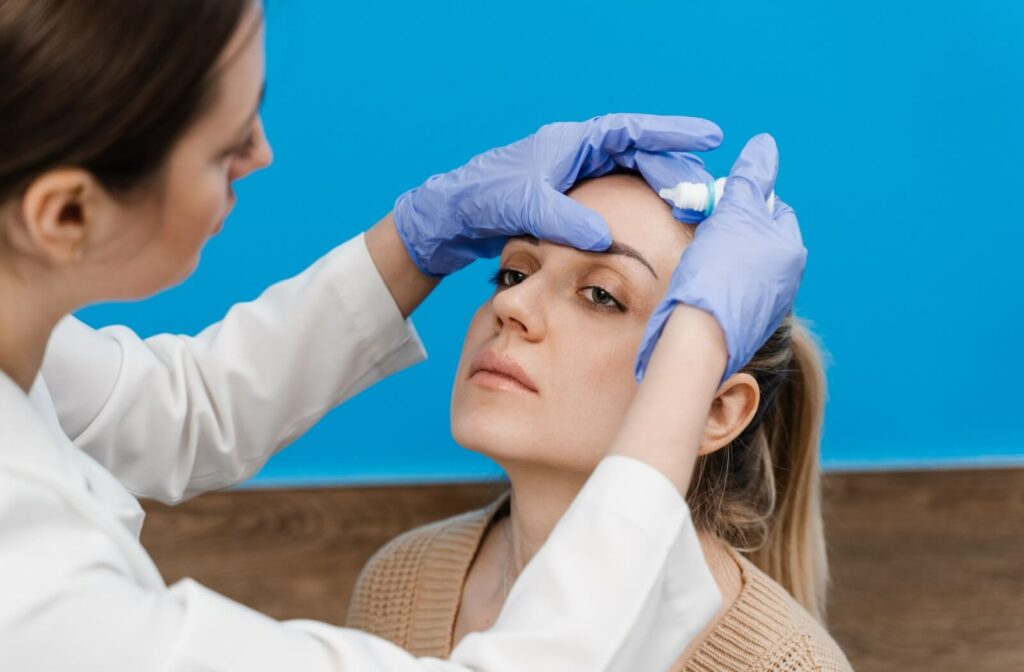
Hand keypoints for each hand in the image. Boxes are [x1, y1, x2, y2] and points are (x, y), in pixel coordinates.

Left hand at [393, 113, 722, 276]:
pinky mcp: (567, 197)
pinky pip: (615, 193)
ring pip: (629, 174)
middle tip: (702, 194)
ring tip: (689, 208)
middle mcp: (575, 153)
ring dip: (658, 188)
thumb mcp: (524, 208)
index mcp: (570, 143)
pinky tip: (653, 221)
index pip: (631, 131)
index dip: (672, 134)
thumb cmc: (483, 200)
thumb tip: (605, 237)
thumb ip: (565, 219)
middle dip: (674, 169)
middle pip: (638, 153)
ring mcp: (573, 175)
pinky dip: (638, 203)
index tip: (708, 137)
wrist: (451, 215)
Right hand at [634, 134, 806, 385]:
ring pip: (744, 262)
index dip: (742, 200)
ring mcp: (768, 304)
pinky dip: (718, 281)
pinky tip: (700, 286)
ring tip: (699, 260)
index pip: (772, 207)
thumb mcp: (732, 213)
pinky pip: (734, 289)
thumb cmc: (716, 272)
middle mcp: (787, 279)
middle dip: (731, 227)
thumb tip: (765, 144)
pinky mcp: (746, 322)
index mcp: (790, 250)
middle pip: (757, 235)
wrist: (699, 337)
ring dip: (722, 254)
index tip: (715, 206)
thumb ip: (750, 178)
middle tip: (703, 229)